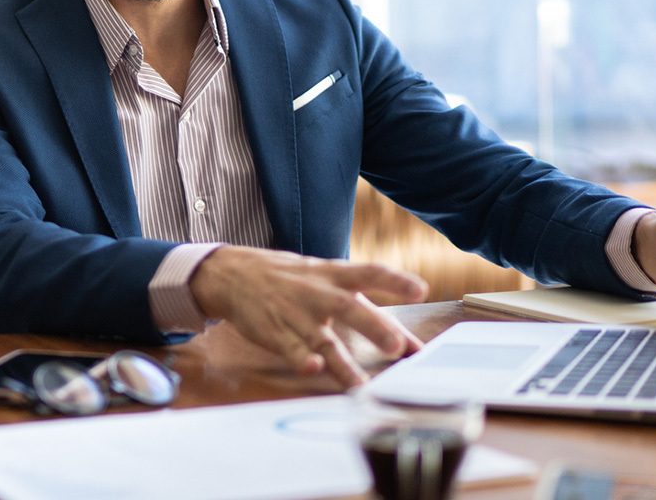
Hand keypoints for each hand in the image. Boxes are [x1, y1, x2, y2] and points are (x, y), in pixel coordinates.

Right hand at [188, 245, 429, 387]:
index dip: (395, 281)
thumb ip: (370, 310)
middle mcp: (318, 294)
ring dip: (342, 363)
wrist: (235, 274)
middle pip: (350, 308)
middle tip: (396, 346)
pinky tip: (312, 368)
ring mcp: (297, 315)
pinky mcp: (277, 333)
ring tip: (359, 383)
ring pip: (323, 340)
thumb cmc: (293, 279)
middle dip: (374, 327)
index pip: (370, 273)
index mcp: (334, 275)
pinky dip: (301, 359)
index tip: (421, 289)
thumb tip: (410, 343)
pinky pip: (291, 349)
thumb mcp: (328, 281)